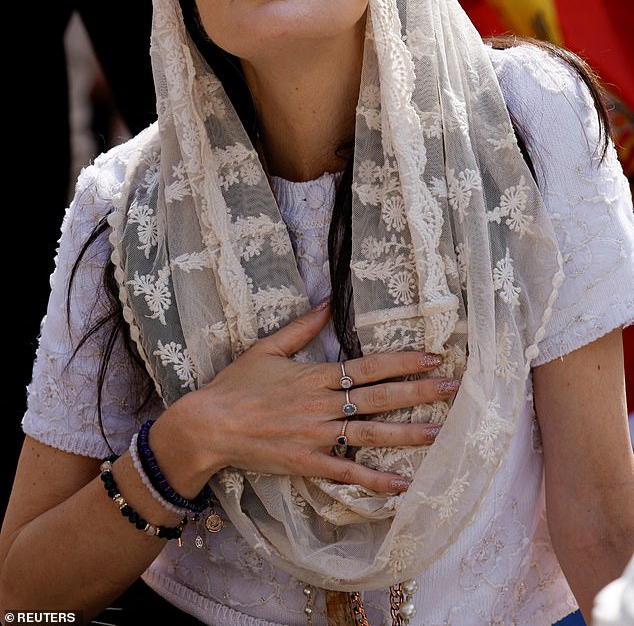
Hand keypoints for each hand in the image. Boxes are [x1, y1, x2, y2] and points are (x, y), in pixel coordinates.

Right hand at [158, 302, 458, 494]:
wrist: (208, 425)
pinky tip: (402, 485)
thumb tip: (328, 300)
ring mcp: (316, 435)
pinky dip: (374, 481)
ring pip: (371, 434)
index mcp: (315, 376)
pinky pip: (346, 474)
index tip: (434, 357)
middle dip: (420, 392)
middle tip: (455, 390)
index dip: (404, 362)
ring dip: (409, 434)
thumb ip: (301, 327)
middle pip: (380, 397)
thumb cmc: (235, 385)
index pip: (370, 366)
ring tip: (442, 433)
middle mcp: (322, 404)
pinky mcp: (306, 462)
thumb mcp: (267, 348)